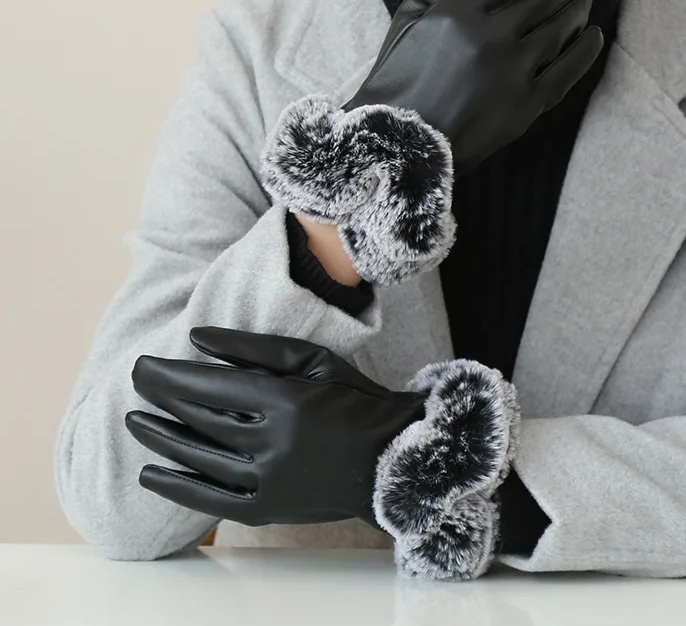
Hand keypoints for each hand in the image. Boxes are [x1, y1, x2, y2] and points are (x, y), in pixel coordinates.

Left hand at [125, 327, 424, 526]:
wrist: (389, 457)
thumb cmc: (352, 399)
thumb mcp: (313, 359)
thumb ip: (254, 347)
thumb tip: (196, 338)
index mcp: (285, 401)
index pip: (210, 387)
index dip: (170, 376)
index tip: (143, 365)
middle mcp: (273, 444)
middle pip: (199, 419)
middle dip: (160, 399)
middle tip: (135, 382)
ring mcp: (270, 482)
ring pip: (199, 459)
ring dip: (162, 439)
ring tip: (134, 422)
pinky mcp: (269, 509)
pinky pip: (212, 501)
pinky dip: (178, 487)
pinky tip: (151, 474)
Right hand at [344, 0, 602, 173]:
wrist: (402, 140)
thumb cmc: (402, 75)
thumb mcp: (412, 14)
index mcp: (460, 11)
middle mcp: (490, 38)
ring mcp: (511, 74)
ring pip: (563, 28)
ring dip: (580, 5)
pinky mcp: (524, 107)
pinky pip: (567, 71)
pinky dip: (585, 50)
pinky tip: (592, 36)